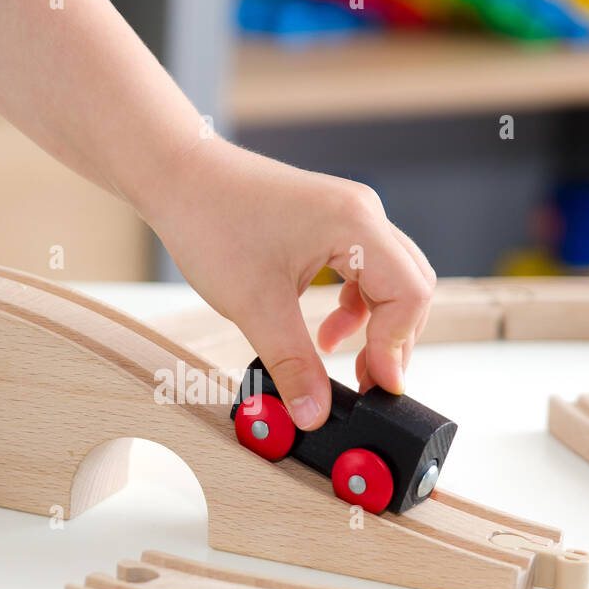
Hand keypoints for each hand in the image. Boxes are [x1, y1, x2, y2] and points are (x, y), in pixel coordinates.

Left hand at [146, 138, 435, 429]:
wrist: (177, 176)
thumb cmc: (211, 222)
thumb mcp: (255, 308)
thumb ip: (292, 364)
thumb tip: (315, 413)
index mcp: (355, 224)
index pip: (410, 293)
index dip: (399, 347)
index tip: (378, 386)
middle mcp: (361, 213)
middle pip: (410, 286)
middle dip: (394, 340)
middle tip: (366, 382)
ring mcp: (347, 214)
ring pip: (389, 279)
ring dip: (376, 326)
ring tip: (347, 362)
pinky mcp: (328, 222)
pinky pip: (363, 271)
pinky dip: (355, 307)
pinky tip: (327, 334)